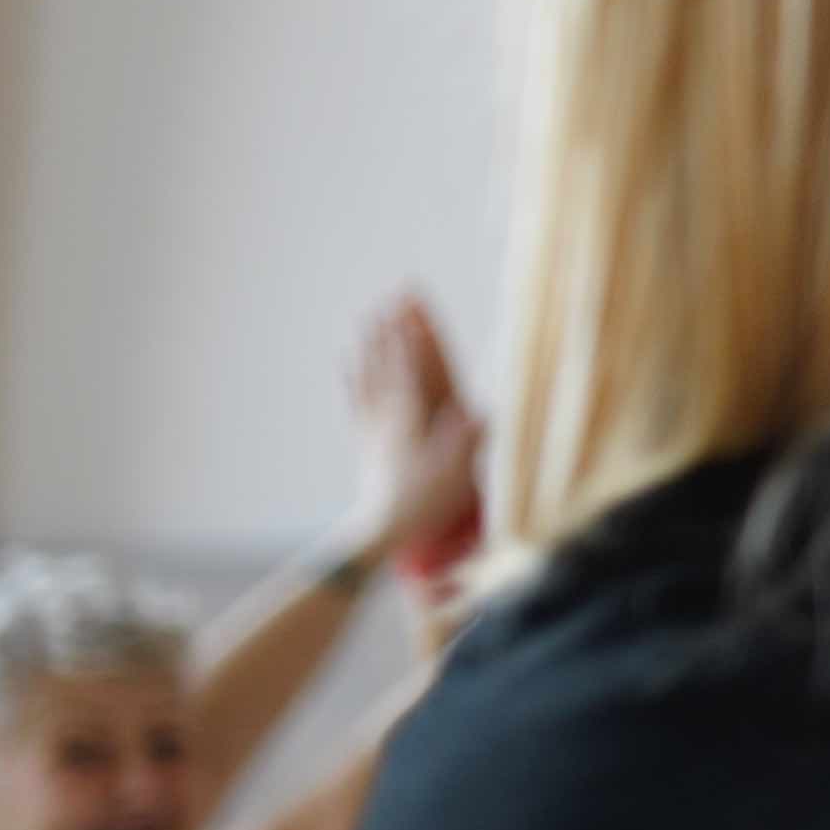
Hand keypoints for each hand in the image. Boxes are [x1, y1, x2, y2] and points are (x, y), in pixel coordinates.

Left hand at [348, 295, 483, 576]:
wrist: (380, 531)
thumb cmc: (423, 503)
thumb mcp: (454, 473)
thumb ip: (466, 439)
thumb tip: (482, 409)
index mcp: (411, 420)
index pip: (412, 369)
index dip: (413, 338)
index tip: (412, 308)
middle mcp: (388, 417)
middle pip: (389, 364)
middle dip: (393, 329)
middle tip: (393, 297)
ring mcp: (373, 427)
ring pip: (369, 376)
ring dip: (371, 345)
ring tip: (369, 316)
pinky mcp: (364, 440)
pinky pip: (356, 400)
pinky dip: (352, 377)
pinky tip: (347, 360)